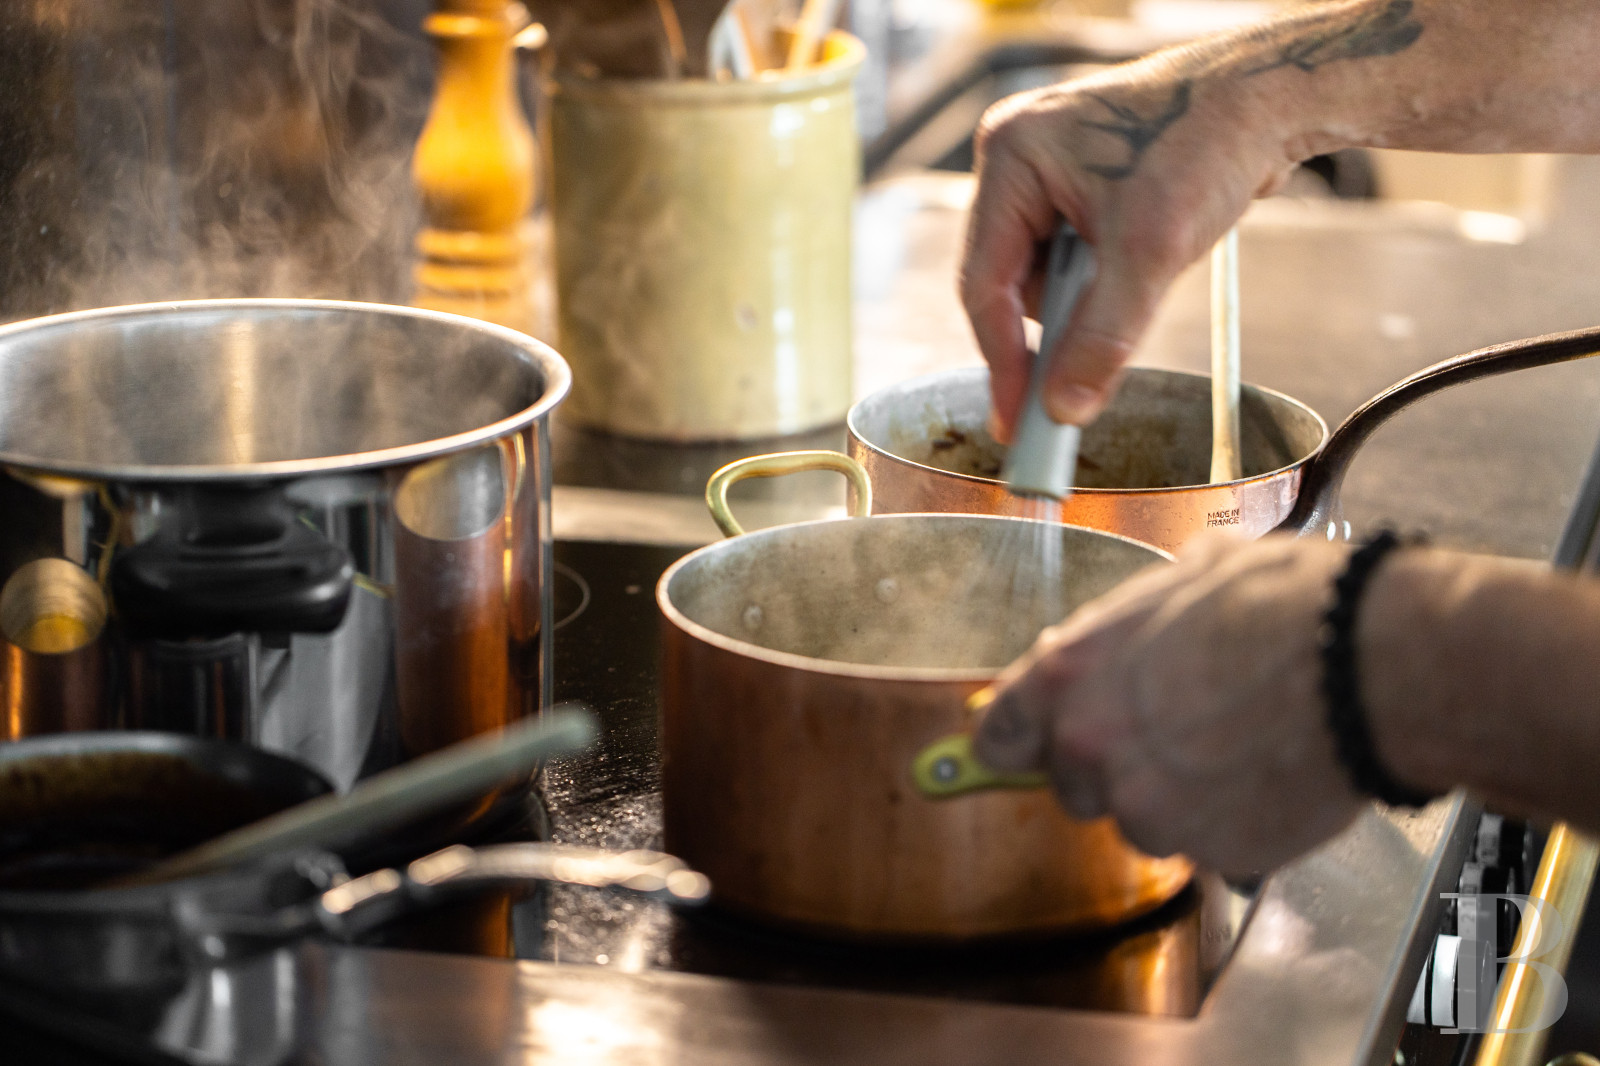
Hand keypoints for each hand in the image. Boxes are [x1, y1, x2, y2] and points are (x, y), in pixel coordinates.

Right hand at [958, 48, 1301, 440]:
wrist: (1272, 96)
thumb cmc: (1209, 140)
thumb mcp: (1150, 252)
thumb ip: (1101, 338)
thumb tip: (1063, 407)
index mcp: (1011, 157)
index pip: (984, 282)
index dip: (1002, 358)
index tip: (1015, 418)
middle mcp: (1019, 160)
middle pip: (1010, 281)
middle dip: (1054, 324)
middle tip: (1078, 381)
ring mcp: (1048, 171)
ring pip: (1044, 275)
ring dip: (1085, 300)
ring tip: (1141, 276)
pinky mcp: (1081, 185)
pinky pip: (1073, 257)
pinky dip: (1102, 281)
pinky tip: (1143, 262)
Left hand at [972, 532, 1365, 875]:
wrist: (1368, 663)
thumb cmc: (1285, 604)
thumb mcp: (1191, 573)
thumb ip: (1137, 617)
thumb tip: (1133, 620)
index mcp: (1070, 674)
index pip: (999, 733)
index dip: (1021, 739)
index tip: (1034, 745)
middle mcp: (1091, 747)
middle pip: (1074, 785)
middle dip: (1115, 767)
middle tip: (1177, 733)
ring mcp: (1147, 808)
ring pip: (1142, 820)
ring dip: (1177, 799)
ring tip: (1238, 749)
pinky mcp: (1209, 853)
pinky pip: (1208, 849)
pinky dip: (1232, 827)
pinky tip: (1270, 778)